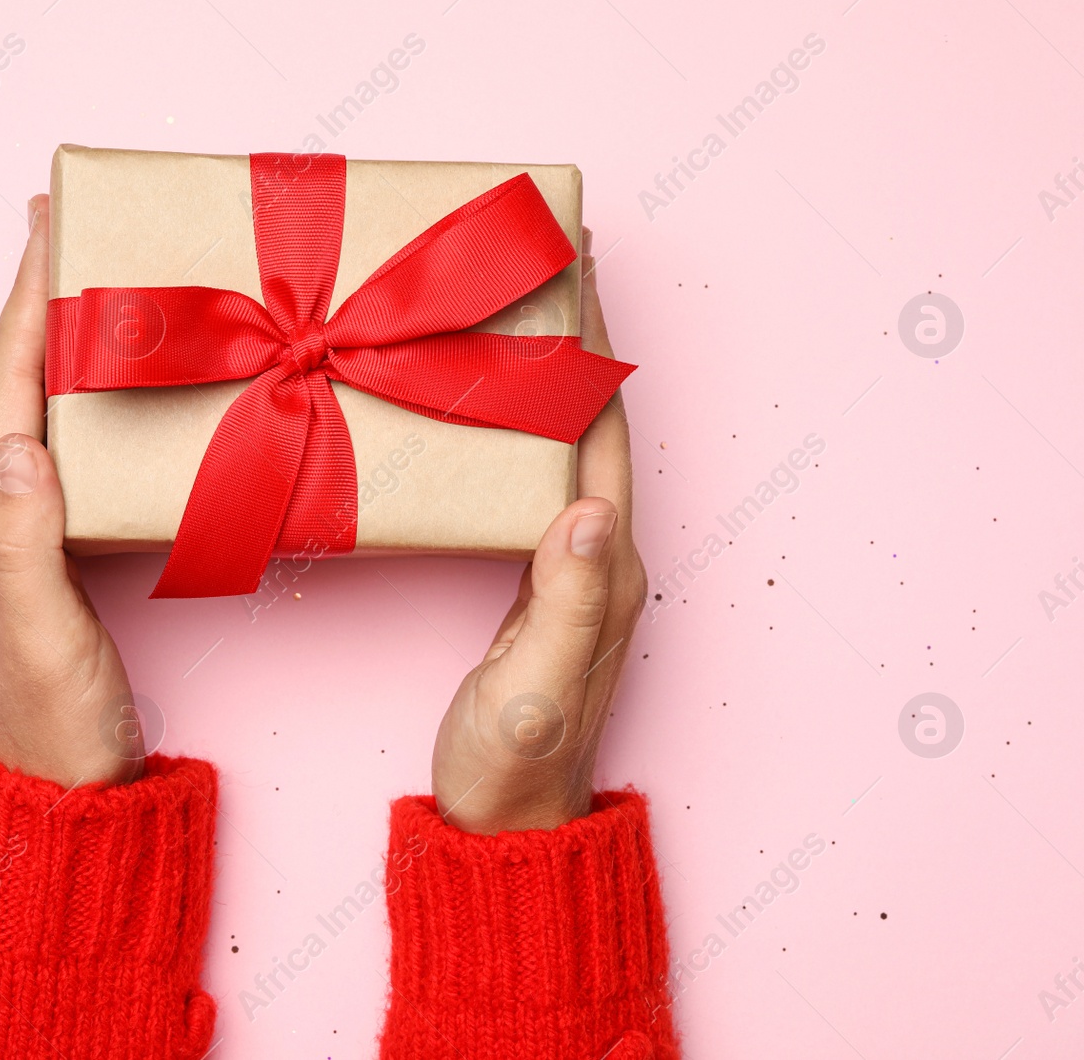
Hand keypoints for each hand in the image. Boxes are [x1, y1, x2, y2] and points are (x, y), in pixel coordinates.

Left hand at [0, 194, 145, 788]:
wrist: (69, 794)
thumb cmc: (57, 721)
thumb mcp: (41, 631)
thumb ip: (25, 539)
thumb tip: (20, 440)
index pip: (6, 386)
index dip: (26, 305)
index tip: (46, 231)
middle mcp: (4, 510)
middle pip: (19, 380)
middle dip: (41, 299)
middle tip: (68, 230)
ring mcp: (35, 529)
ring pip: (48, 407)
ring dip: (67, 339)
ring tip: (97, 283)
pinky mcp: (71, 548)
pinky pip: (79, 446)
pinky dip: (96, 397)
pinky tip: (125, 387)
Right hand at [432, 229, 646, 833]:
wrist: (504, 822)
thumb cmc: (514, 764)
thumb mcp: (534, 688)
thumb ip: (569, 605)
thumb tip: (587, 506)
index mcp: (605, 565)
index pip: (603, 429)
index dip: (591, 346)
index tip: (577, 268)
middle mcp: (597, 553)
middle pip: (587, 419)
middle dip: (570, 334)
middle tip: (538, 262)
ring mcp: (568, 566)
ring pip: (557, 442)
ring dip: (539, 370)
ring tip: (505, 308)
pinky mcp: (534, 580)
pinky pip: (528, 477)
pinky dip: (510, 425)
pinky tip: (478, 407)